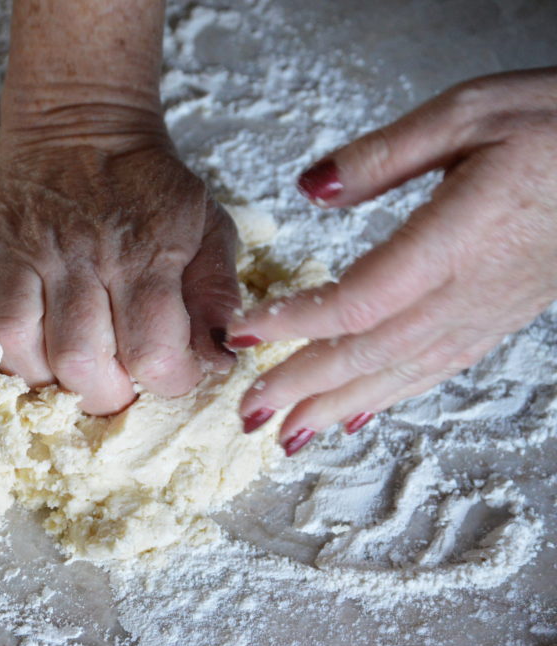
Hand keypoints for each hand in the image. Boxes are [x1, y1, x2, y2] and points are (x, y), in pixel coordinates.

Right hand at [0, 116, 239, 414]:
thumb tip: (221, 359)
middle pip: (77, 360)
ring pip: (9, 339)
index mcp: (144, 255)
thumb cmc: (148, 187)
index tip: (169, 375)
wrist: (84, 122)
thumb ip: (217, 293)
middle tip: (110, 383)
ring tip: (56, 368)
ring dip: (33, 373)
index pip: (154, 353)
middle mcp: (78, 254)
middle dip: (99, 393)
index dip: (169, 383)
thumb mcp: (206, 226)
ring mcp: (18, 247)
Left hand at [228, 67, 556, 454]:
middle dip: (302, 387)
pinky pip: (435, 370)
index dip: (295, 322)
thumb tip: (310, 188)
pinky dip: (389, 397)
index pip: (357, 301)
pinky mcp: (499, 318)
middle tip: (249, 412)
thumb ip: (383, 155)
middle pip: (369, 353)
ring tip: (289, 433)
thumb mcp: (466, 114)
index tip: (242, 332)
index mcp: (454, 240)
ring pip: (401, 374)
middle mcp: (468, 291)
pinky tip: (358, 414)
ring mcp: (487, 312)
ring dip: (337, 406)